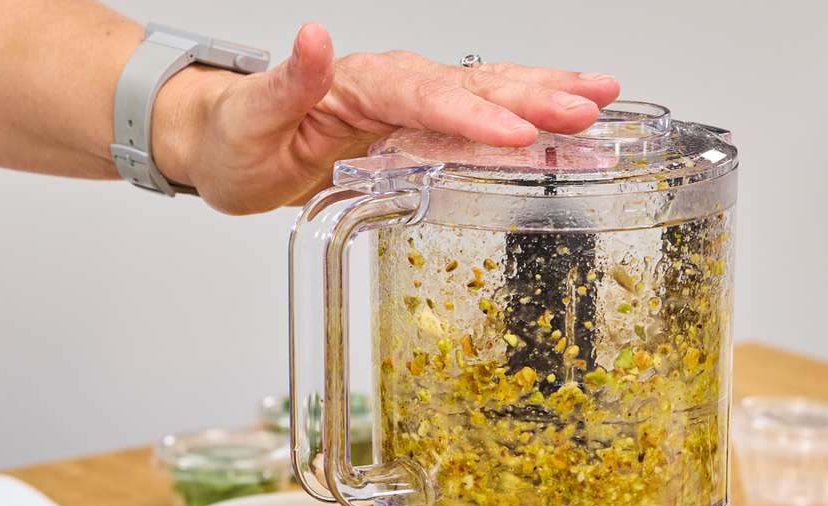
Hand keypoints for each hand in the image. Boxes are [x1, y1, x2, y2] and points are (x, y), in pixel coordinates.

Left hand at [153, 23, 620, 213]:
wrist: (228, 145)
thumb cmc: (236, 138)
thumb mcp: (247, 118)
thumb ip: (285, 82)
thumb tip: (312, 38)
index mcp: (357, 85)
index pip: (422, 96)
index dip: (468, 113)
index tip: (509, 131)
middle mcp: (394, 86)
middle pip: (472, 84)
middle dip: (531, 97)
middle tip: (586, 108)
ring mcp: (413, 104)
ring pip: (489, 92)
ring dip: (545, 96)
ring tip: (600, 99)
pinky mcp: (423, 126)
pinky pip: (485, 115)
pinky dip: (530, 115)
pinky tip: (570, 120)